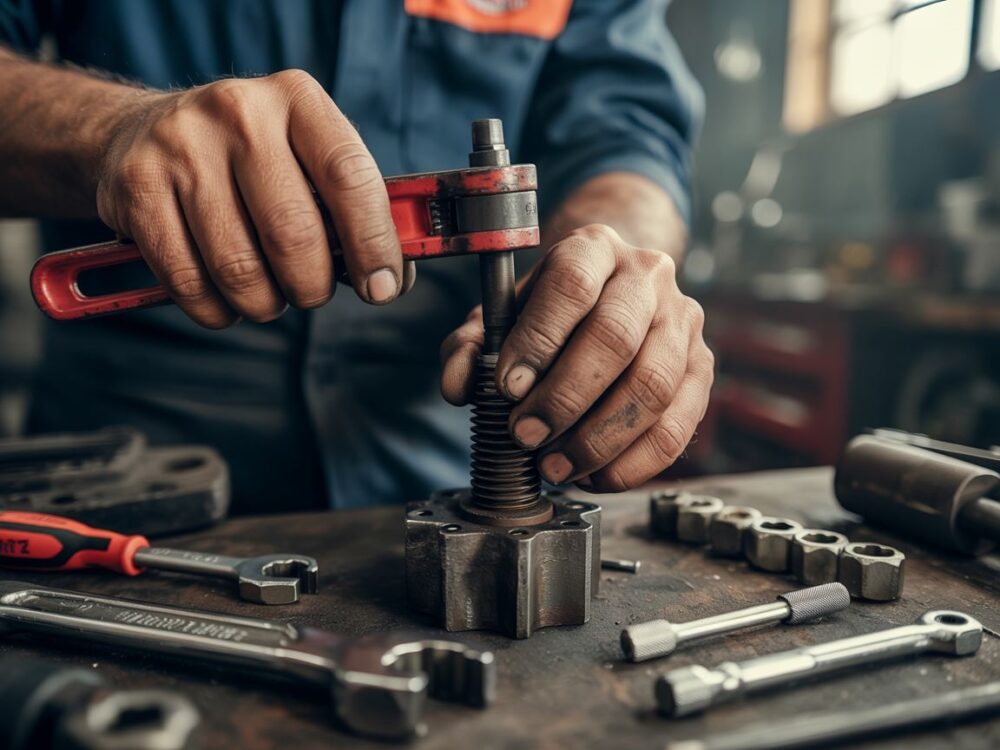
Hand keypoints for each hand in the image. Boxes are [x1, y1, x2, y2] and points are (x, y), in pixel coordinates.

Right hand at [95, 70, 411, 327]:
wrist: (142, 132)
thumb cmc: (252, 161)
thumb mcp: (307, 160)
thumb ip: (354, 211)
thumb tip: (394, 280)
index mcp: (297, 101)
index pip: (349, 177)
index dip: (373, 243)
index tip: (382, 288)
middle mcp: (238, 113)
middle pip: (294, 234)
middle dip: (312, 286)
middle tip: (310, 291)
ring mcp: (181, 148)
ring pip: (240, 269)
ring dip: (264, 304)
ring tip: (266, 293)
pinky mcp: (136, 188)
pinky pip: (189, 283)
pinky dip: (216, 310)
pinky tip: (223, 297)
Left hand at [441, 224, 713, 491]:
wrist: (614, 291)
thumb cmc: (553, 308)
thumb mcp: (504, 313)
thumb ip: (472, 345)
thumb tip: (458, 386)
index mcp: (594, 248)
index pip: (571, 285)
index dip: (538, 341)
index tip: (507, 388)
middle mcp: (647, 276)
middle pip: (615, 337)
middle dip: (564, 398)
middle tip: (526, 436)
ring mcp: (683, 321)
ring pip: (652, 385)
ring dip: (598, 438)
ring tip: (555, 466)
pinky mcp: (703, 367)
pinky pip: (679, 423)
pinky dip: (636, 461)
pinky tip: (597, 475)